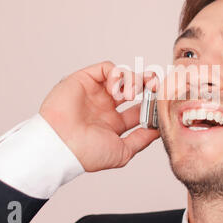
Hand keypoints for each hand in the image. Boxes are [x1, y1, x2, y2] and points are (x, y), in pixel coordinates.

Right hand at [39, 61, 159, 171]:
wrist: (62, 146)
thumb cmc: (86, 154)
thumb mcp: (122, 152)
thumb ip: (141, 139)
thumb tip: (159, 130)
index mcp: (112, 124)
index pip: (138, 110)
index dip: (151, 105)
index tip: (160, 105)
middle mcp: (104, 107)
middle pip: (133, 88)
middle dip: (148, 84)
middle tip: (155, 87)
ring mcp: (95, 93)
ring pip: (123, 76)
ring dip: (133, 81)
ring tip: (130, 94)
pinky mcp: (85, 79)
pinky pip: (107, 68)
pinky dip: (117, 75)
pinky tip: (116, 90)